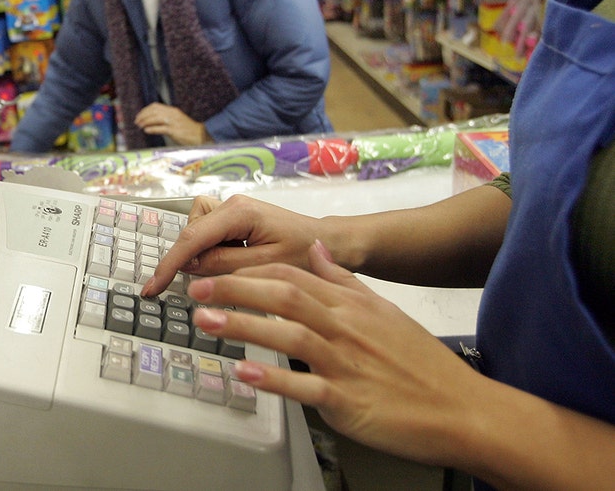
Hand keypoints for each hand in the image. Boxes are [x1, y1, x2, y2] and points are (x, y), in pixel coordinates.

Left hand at [134, 102, 210, 145]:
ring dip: (145, 122)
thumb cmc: (188, 130)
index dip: (145, 110)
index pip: (155, 106)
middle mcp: (172, 114)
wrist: (200, 135)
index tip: (139, 116)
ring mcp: (173, 122)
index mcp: (172, 110)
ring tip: (139, 126)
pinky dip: (152, 129)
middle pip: (153, 111)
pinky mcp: (174, 131)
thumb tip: (152, 122)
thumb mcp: (176, 120)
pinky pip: (160, 128)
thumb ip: (165, 119)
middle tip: (137, 121)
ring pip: (155, 118)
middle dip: (143, 116)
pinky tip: (146, 131)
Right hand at [142, 195, 321, 296]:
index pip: (192, 239)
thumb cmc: (305, 253)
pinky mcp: (234, 219)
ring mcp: (232, 210)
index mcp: (239, 213)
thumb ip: (223, 265)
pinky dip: (213, 250)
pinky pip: (208, 234)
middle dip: (193, 259)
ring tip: (233, 267)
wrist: (327, 243)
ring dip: (204, 253)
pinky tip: (236, 260)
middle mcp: (232, 205)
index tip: (152, 288)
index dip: (168, 265)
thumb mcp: (265, 268)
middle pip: (191, 232)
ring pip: (197, 232)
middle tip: (212, 281)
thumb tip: (190, 267)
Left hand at [187, 243, 484, 466]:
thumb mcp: (384, 310)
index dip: (250, 271)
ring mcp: (346, 363)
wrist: (463, 409)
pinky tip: (244, 372)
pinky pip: (306, 385)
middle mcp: (346, 327)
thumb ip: (344, 280)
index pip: (293, 275)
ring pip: (289, 334)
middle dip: (236, 289)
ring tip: (206, 321)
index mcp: (351, 305)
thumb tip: (315, 250)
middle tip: (196, 290)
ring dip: (244, 325)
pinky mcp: (348, 400)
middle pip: (284, 295)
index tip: (216, 271)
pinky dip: (274, 378)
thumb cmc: (421, 364)